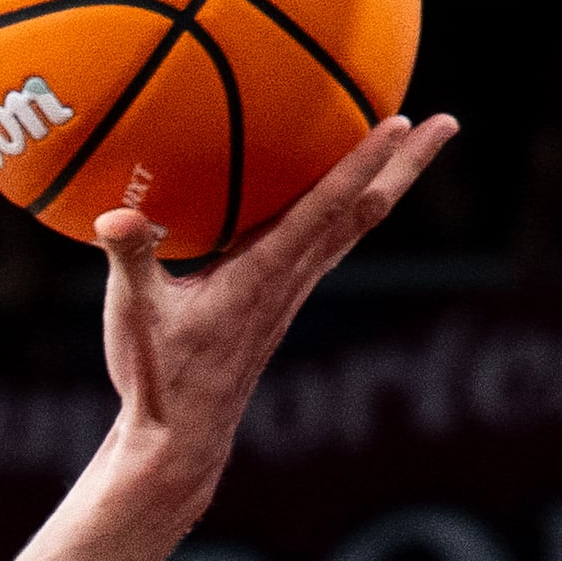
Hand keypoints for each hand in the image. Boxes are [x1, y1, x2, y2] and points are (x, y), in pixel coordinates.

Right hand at [89, 115, 455, 508]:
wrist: (181, 439)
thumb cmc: (159, 379)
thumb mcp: (135, 316)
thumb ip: (130, 258)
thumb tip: (115, 214)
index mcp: (262, 276)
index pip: (323, 210)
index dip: (360, 165)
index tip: (398, 122)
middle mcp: (290, 279)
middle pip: (363, 213)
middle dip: (405, 166)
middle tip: (447, 121)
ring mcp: (291, 290)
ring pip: (353, 225)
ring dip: (389, 182)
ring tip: (415, 140)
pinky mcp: (281, 299)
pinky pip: (327, 239)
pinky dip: (347, 205)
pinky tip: (343, 189)